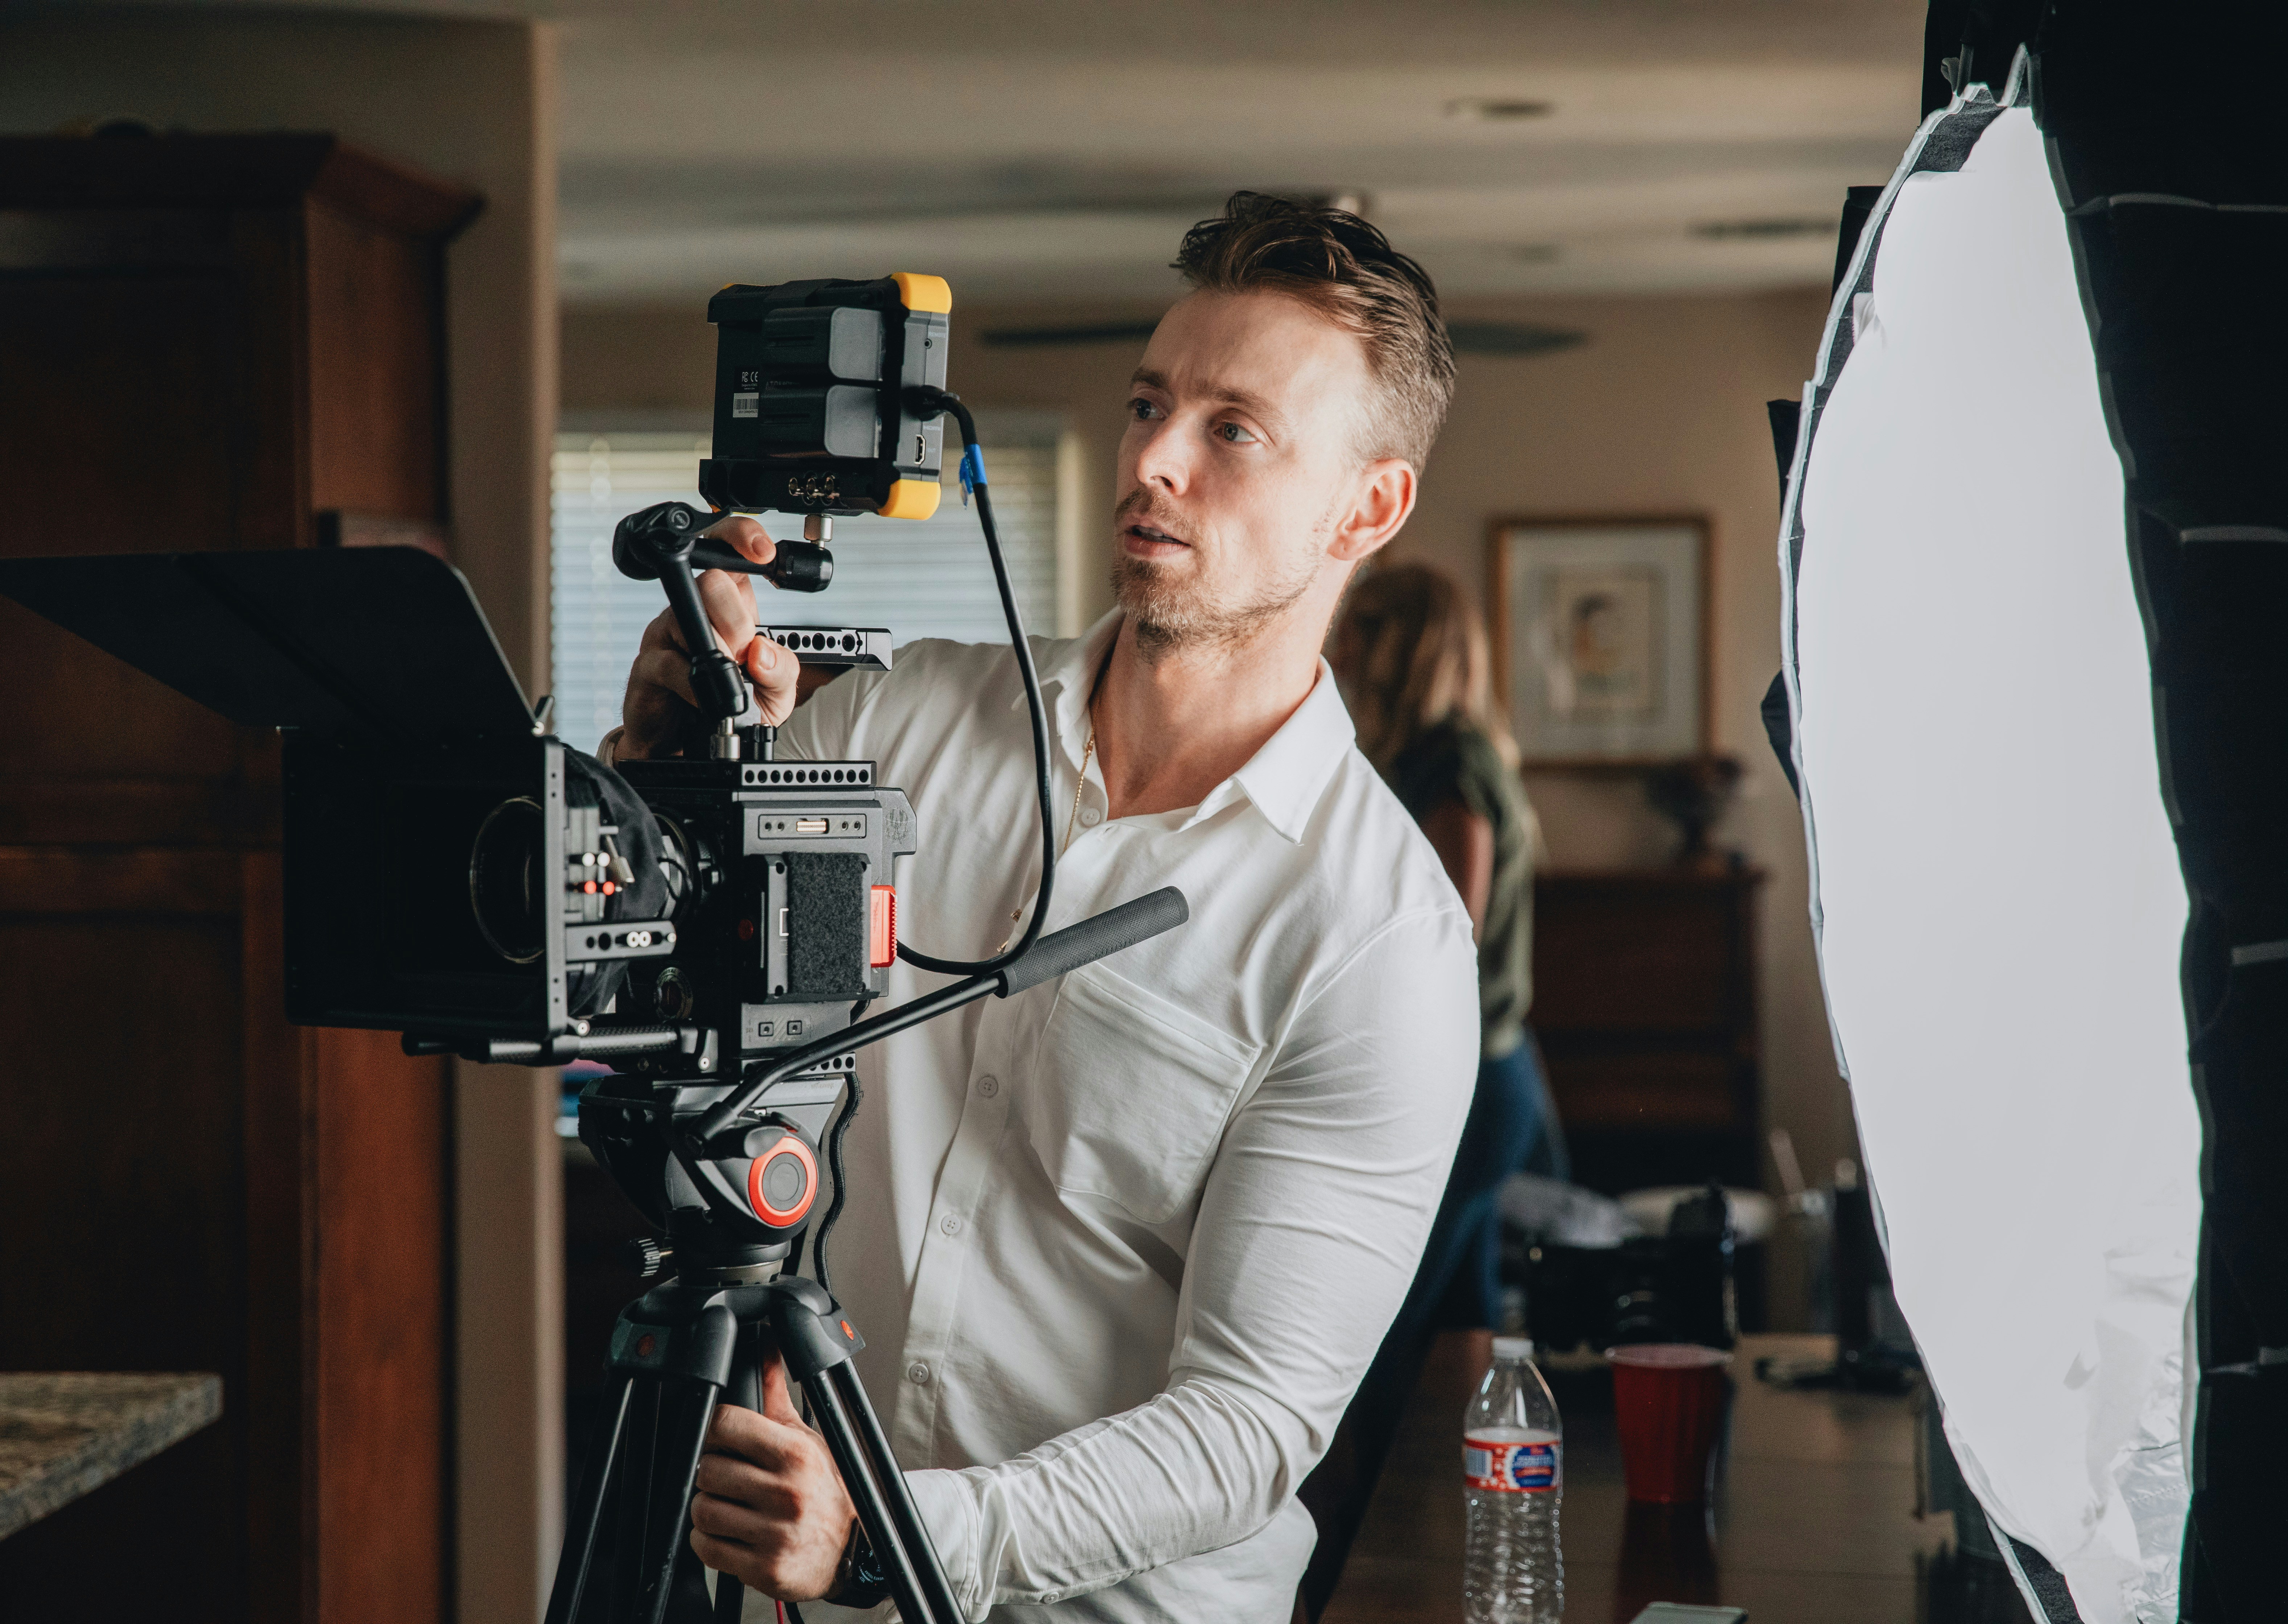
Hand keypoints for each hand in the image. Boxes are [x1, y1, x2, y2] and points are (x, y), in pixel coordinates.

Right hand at [617, 515, 799, 758]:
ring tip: (727, 680)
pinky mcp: (646, 665)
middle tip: (742, 654)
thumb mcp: (774, 695)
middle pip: (712, 582)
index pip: (728, 552)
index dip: (742, 539)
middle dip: (737, 620)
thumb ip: (780, 670)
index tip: (763, 553)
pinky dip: (695, 684)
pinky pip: (670, 662)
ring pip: (688, 618)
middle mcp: (694, 611)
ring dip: (716, 652)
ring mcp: (666, 634)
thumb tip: (761, 651)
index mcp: (728, 606)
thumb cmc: (730, 711)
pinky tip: (705, 700)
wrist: (690, 749)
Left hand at [688, 1351, 856, 1601]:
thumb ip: (777, 1396)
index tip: (721, 1438)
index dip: (716, 1430)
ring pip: (703, 1509)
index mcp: (796, 1454)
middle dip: (712, 1474)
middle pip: (708, 1469)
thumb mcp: (807, 1440)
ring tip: (730, 1506)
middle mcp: (787, 1493)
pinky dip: (708, 1541)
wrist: (853, 1551)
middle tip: (730, 1479)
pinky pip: (707, 1547)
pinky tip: (729, 1533)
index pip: (725, 1424)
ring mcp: (775, 1533)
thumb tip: (767, 1347)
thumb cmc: (826, 1492)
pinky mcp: (763, 1568)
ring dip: (709, 1508)